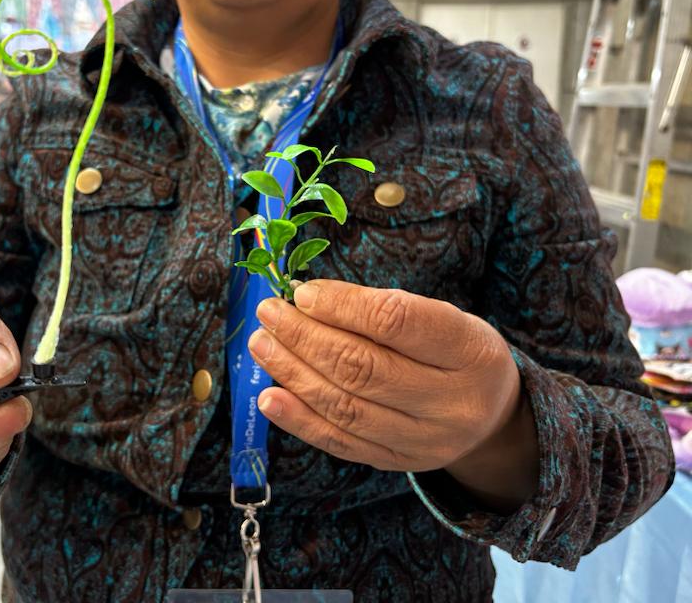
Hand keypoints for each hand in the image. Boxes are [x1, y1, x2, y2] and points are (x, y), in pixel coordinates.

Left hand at [250, 280, 538, 509]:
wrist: (491, 416)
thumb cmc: (454, 351)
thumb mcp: (441, 317)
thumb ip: (381, 309)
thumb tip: (306, 300)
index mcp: (469, 350)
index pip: (398, 323)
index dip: (343, 306)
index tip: (303, 292)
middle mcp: (451, 402)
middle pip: (364, 369)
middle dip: (305, 338)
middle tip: (270, 314)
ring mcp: (424, 441)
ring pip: (346, 408)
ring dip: (293, 374)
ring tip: (262, 345)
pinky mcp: (397, 463)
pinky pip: (340, 443)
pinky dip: (298, 419)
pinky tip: (269, 396)